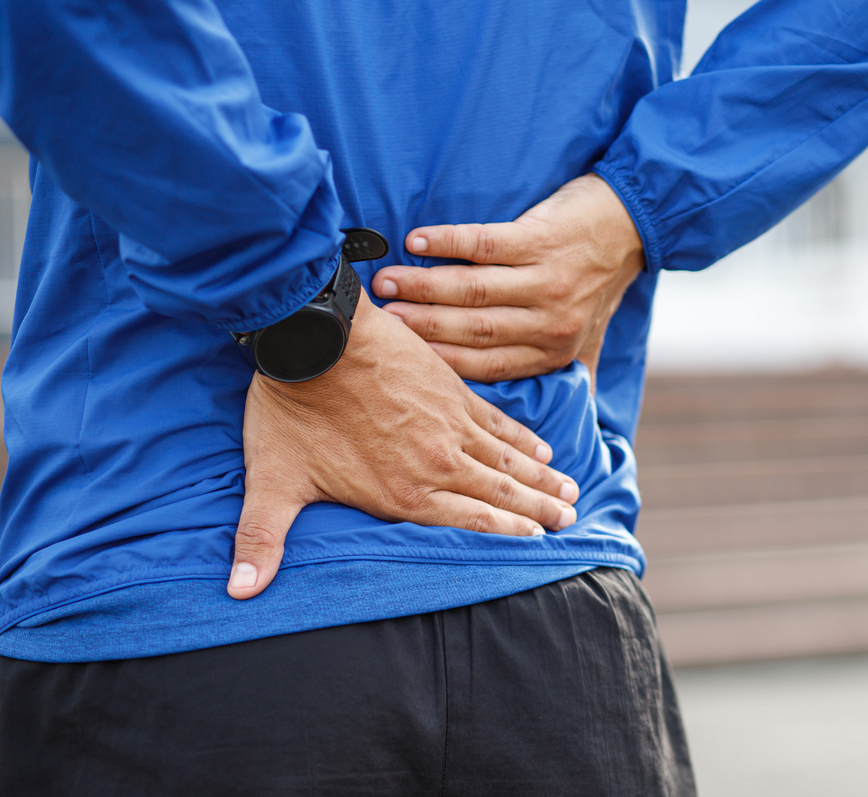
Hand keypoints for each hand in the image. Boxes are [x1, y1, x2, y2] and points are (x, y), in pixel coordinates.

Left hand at [228, 297, 579, 599]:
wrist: (314, 337)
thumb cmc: (292, 411)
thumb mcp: (272, 481)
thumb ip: (262, 540)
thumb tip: (237, 592)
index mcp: (403, 495)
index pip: (471, 522)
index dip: (509, 534)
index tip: (540, 543)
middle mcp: (437, 465)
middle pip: (501, 495)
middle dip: (538, 511)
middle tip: (570, 520)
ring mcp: (450, 426)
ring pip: (507, 461)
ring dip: (541, 479)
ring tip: (570, 492)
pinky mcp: (452, 391)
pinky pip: (499, 422)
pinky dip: (523, 439)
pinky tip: (542, 449)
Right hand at [372, 173, 644, 382]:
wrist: (630, 226)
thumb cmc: (597, 283)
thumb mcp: (586, 339)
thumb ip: (561, 375)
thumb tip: (545, 435)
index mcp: (552, 352)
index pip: (486, 366)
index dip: (440, 365)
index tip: (400, 364)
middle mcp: (551, 321)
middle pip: (473, 330)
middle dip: (421, 328)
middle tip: (382, 324)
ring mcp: (547, 279)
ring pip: (475, 290)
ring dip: (425, 286)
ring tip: (386, 283)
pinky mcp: (542, 239)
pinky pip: (486, 243)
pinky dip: (448, 242)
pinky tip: (417, 242)